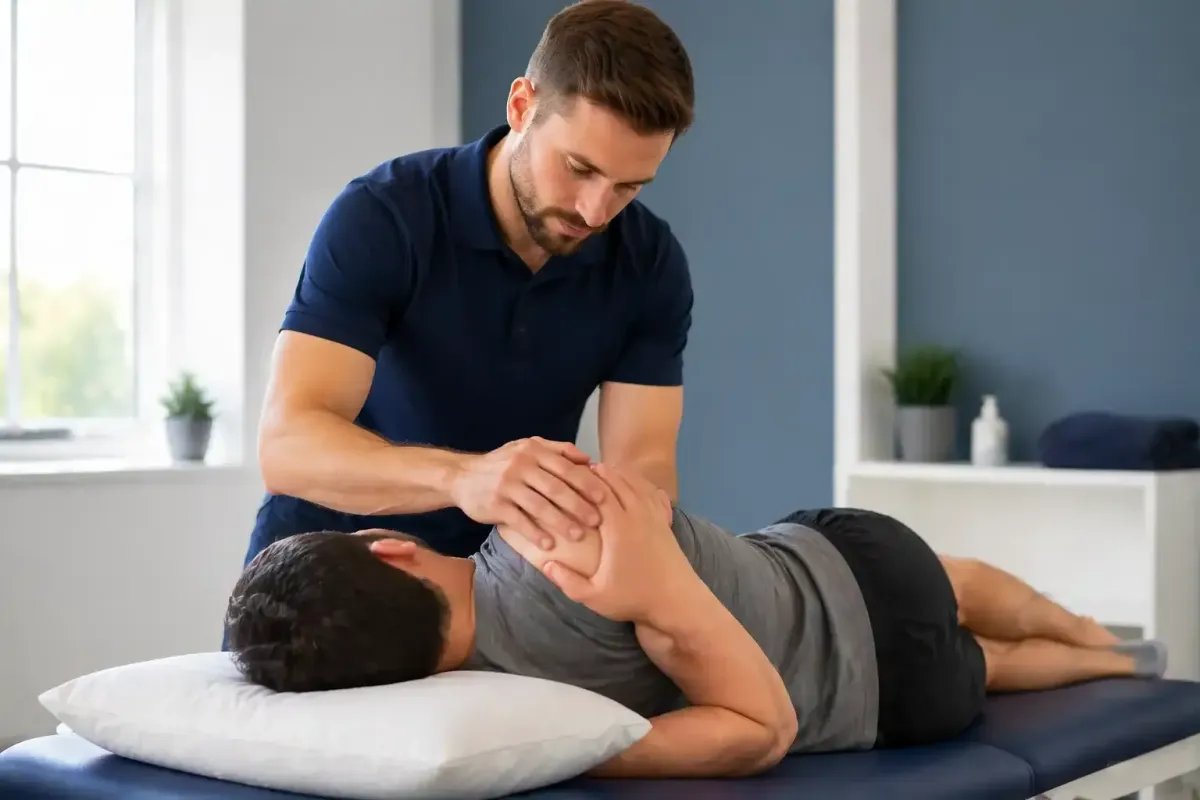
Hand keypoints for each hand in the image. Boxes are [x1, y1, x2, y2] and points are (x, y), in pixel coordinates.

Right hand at [450, 437, 607, 549]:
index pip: (565, 467)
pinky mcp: (495, 504)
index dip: (587, 483)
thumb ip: (557, 450)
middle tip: (597, 520)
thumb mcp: (527, 447)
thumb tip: (588, 459)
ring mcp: (507, 485)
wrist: (462, 476)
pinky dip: (535, 533)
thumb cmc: (502, 464)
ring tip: (578, 535)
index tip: (604, 498)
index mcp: (533, 451)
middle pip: (556, 487)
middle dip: (579, 505)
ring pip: (540, 506)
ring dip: (561, 522)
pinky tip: (549, 545)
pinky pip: (519, 521)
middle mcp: (521, 465)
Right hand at [540, 463, 696, 624]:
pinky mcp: (665, 522)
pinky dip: (641, 483)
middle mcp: (637, 515)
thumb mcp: (594, 596)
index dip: (585, 481)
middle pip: (618, 482)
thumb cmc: (633, 598)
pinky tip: (634, 482)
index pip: (600, 493)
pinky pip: (652, 493)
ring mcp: (654, 516)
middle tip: (583, 467)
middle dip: (601, 473)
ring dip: (620, 475)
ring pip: (636, 485)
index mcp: (618, 528)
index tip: (570, 475)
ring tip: (604, 470)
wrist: (677, 601)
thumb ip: (567, 581)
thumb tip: (545, 564)